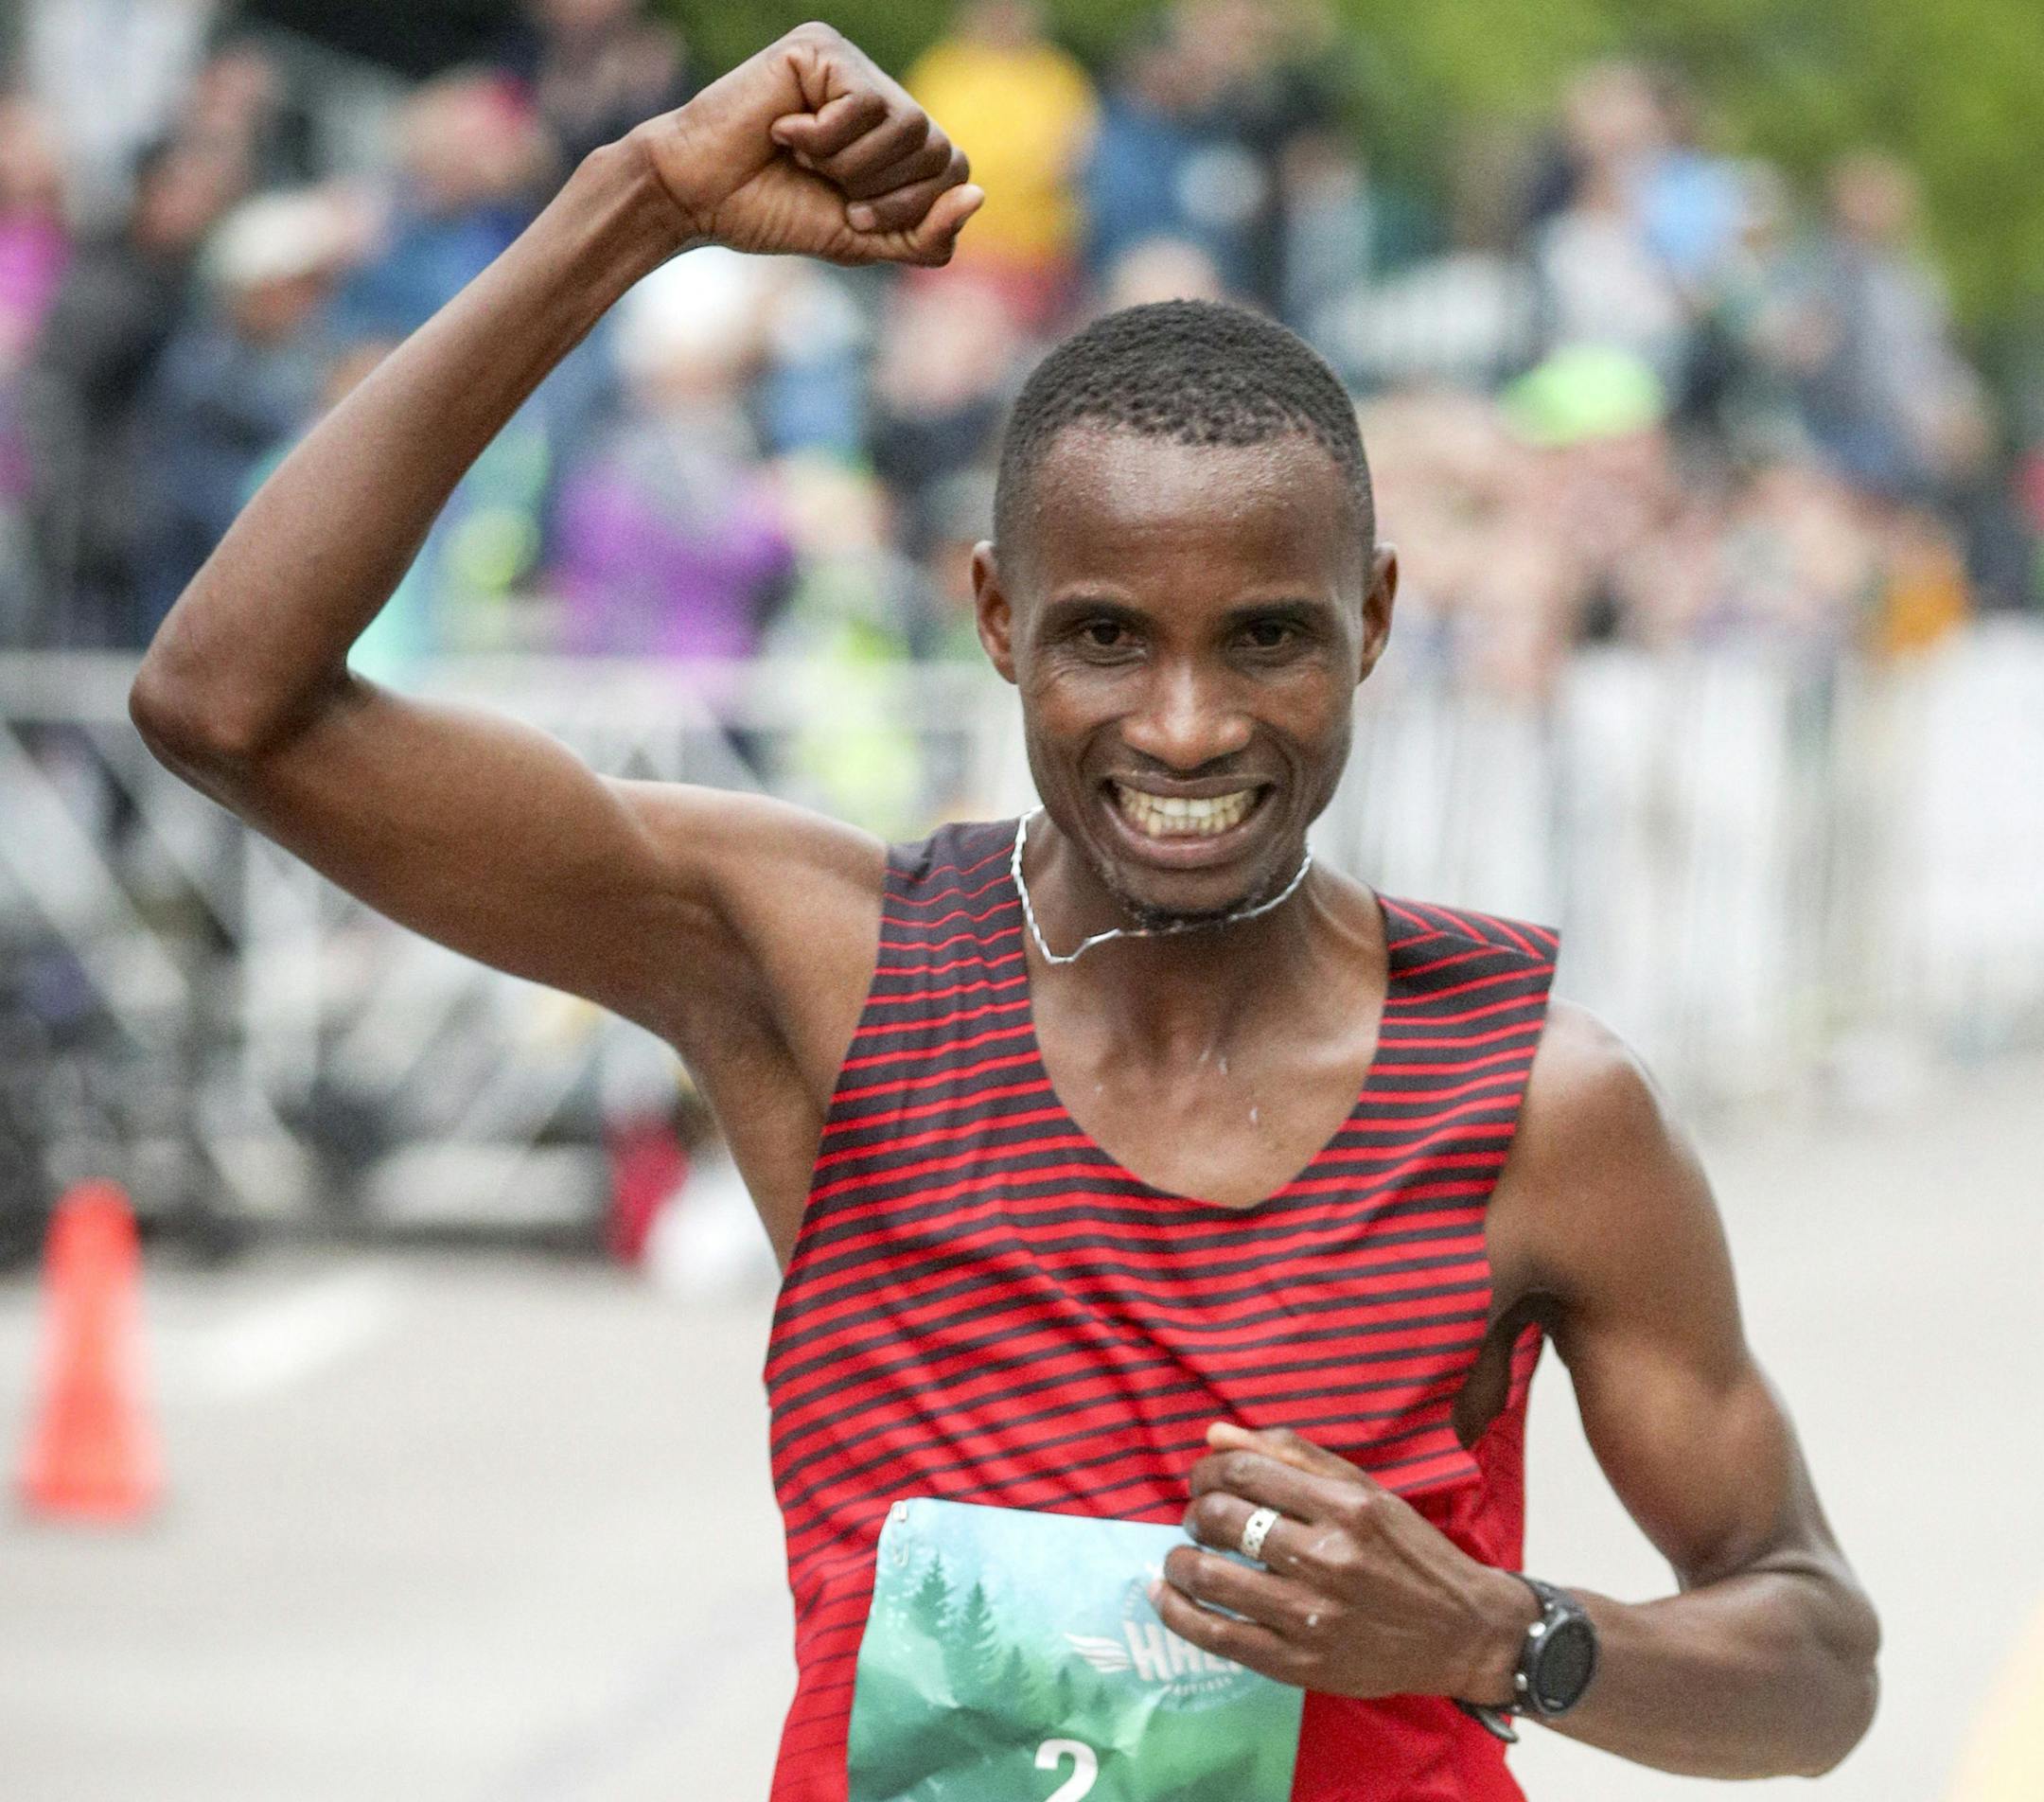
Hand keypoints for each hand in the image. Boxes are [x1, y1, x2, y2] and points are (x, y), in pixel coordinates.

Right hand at [626, 22, 981, 265]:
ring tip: (807, 159)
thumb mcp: (863, 240)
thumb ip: (925, 235)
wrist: (700, 197)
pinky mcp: (820, 49)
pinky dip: (825, 137)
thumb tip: (979, 194)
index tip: (854, 219)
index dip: (914, 209)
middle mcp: (879, 94)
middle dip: (884, 192)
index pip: (953, 169)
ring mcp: (850, 65)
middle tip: (830, 189)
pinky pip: (864, 103)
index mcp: (893, 137)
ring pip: (908, 125)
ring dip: (854, 166)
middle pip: (938, 148)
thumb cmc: (773, 212)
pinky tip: (783, 130)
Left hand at [1153, 1423, 1535, 1702]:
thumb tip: (1215, 1433)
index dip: (1208, 1469)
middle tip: (1199, 1516)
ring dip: (1179, 1560)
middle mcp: (1328, 1558)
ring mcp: (1313, 1615)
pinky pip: (1219, 1638)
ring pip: (1211, 1578)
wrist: (1462, 1633)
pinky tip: (1166, 1596)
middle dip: (1195, 1510)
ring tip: (1183, 1556)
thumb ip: (1290, 1454)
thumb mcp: (1363, 1489)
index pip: (1245, 1471)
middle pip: (1223, 1518)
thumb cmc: (1409, 1553)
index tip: (1204, 1478)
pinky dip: (1179, 1614)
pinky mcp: (1302, 1663)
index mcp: (1345, 1506)